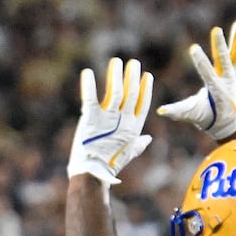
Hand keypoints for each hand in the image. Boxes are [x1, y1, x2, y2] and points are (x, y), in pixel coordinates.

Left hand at [67, 57, 153, 185]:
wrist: (92, 174)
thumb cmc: (109, 165)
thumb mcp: (128, 153)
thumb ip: (138, 144)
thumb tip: (148, 139)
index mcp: (134, 128)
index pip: (142, 104)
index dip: (145, 88)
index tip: (146, 75)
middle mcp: (123, 121)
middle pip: (131, 93)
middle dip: (132, 76)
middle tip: (132, 63)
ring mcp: (107, 119)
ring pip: (115, 91)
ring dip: (116, 75)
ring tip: (116, 61)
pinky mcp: (90, 119)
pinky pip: (90, 97)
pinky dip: (88, 84)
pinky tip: (87, 72)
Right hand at [156, 20, 235, 140]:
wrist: (228, 123)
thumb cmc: (207, 117)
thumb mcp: (191, 114)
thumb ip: (177, 111)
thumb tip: (160, 111)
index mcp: (215, 90)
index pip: (207, 73)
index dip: (200, 61)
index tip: (192, 48)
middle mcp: (227, 81)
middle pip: (224, 60)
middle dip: (220, 46)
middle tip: (216, 30)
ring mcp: (234, 75)